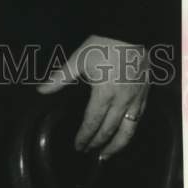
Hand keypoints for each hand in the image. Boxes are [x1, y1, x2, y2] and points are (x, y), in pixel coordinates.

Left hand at [36, 34, 148, 159]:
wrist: (130, 31)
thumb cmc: (102, 45)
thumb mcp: (79, 59)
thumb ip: (61, 78)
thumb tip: (40, 90)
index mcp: (104, 94)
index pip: (92, 122)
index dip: (84, 137)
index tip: (78, 146)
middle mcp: (122, 102)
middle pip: (109, 130)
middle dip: (98, 144)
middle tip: (89, 153)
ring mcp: (136, 100)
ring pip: (128, 130)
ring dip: (117, 145)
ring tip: (107, 155)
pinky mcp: (146, 95)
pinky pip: (139, 119)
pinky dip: (131, 131)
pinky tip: (126, 135)